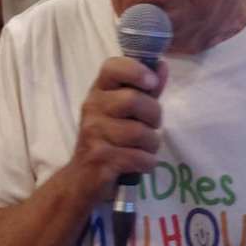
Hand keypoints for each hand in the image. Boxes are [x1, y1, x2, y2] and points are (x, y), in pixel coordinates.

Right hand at [66, 56, 168, 204]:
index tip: (151, 83)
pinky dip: (147, 162)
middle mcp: (92, 108)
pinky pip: (139, 157)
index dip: (136, 71)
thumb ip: (145, 90)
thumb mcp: (125, 111)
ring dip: (152, 144)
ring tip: (144, 148)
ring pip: (140, 133)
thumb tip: (162, 66)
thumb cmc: (109, 139)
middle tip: (152, 126)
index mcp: (99, 91)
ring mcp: (93, 134)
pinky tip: (139, 163)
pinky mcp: (100, 159)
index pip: (112, 67)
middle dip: (154, 115)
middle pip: (133, 100)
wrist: (83, 178)